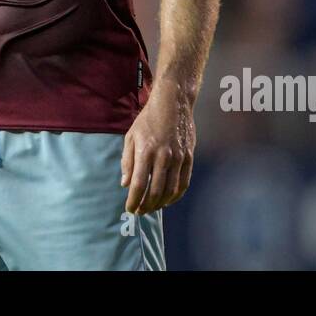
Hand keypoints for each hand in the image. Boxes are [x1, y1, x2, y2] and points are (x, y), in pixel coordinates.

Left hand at [120, 82, 195, 215]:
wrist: (173, 103)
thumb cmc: (148, 119)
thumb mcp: (131, 136)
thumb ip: (127, 161)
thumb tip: (125, 183)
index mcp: (145, 151)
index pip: (139, 184)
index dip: (134, 200)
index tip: (129, 209)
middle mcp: (163, 157)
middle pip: (155, 191)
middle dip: (146, 206)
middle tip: (140, 212)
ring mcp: (178, 158)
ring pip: (171, 190)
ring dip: (160, 204)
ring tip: (152, 208)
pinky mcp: (189, 157)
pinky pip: (184, 183)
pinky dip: (176, 196)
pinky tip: (168, 200)